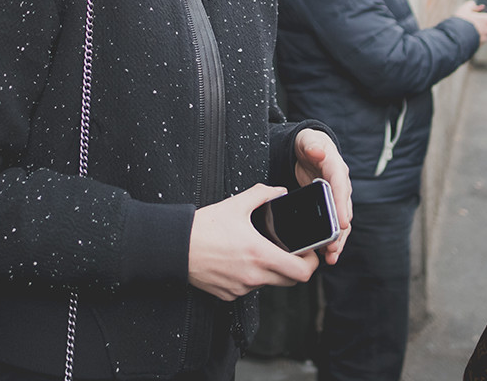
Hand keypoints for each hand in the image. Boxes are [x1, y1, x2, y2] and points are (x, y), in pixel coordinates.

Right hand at [188, 184, 320, 300]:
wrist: (175, 247)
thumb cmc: (203, 228)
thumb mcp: (235, 205)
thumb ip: (262, 194)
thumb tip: (279, 192)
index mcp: (260, 254)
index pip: (302, 272)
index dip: (311, 263)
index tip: (309, 253)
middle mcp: (253, 276)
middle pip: (291, 281)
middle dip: (295, 267)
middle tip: (291, 253)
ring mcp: (241, 288)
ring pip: (269, 284)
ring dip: (271, 271)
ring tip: (259, 253)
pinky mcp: (229, 295)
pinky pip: (249, 289)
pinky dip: (250, 277)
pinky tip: (239, 262)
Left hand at [294, 128, 353, 264]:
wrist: (310, 148)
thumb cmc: (309, 144)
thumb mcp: (308, 140)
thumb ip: (312, 145)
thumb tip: (317, 152)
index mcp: (336, 168)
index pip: (341, 188)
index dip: (342, 206)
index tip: (342, 223)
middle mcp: (341, 185)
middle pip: (344, 211)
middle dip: (339, 231)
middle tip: (332, 248)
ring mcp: (338, 197)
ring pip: (342, 222)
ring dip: (337, 240)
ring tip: (330, 257)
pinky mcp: (331, 206)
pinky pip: (334, 224)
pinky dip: (332, 239)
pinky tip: (326, 254)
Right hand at [454, 0, 486, 41]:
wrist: (454, 38)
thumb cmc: (460, 22)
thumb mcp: (464, 8)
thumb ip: (472, 4)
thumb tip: (479, 6)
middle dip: (483, 24)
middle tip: (473, 22)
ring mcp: (483, 39)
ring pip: (484, 34)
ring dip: (478, 31)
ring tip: (467, 29)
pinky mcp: (478, 46)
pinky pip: (478, 40)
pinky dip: (473, 38)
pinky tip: (465, 35)